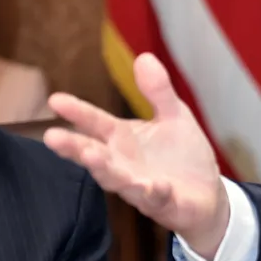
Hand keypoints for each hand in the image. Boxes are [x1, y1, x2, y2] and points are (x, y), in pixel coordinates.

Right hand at [43, 53, 229, 260]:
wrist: (208, 194)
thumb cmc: (182, 156)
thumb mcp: (174, 116)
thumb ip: (158, 91)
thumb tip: (144, 57)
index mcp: (124, 140)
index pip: (96, 124)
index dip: (77, 112)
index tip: (55, 99)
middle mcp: (124, 164)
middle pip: (95, 154)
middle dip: (75, 147)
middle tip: (52, 137)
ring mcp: (141, 186)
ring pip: (117, 179)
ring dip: (104, 169)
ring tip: (90, 155)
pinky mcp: (164, 203)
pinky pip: (156, 198)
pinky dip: (154, 192)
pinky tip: (154, 185)